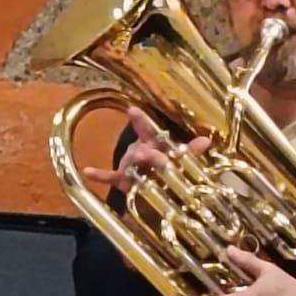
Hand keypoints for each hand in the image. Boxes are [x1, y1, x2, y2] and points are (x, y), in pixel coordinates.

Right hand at [81, 107, 208, 198]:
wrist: (150, 186)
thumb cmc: (162, 166)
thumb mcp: (177, 158)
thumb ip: (190, 151)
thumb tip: (207, 140)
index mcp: (153, 145)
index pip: (149, 131)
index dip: (141, 121)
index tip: (132, 110)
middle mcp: (140, 152)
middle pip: (141, 149)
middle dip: (149, 152)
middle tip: (159, 157)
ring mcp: (129, 166)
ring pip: (130, 161)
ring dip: (134, 161)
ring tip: (140, 161)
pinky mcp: (121, 181)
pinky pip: (109, 177)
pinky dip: (100, 175)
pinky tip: (88, 171)